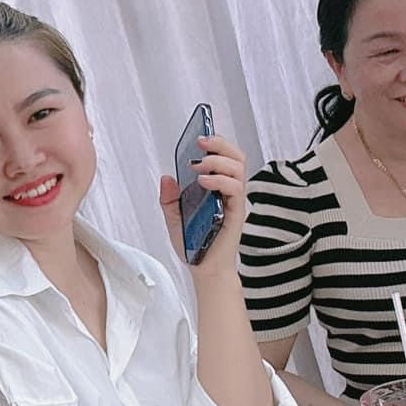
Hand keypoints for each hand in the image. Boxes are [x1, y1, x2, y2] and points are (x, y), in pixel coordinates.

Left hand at [159, 132, 249, 272]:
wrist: (203, 269)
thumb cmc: (194, 244)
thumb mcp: (174, 217)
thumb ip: (169, 198)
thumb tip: (166, 177)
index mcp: (217, 187)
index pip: (224, 157)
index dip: (215, 143)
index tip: (198, 137)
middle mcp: (229, 190)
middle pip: (236, 156)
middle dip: (219, 144)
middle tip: (200, 142)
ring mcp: (234, 200)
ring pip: (238, 168)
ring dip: (218, 160)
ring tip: (198, 165)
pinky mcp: (236, 212)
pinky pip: (235, 189)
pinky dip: (220, 180)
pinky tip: (203, 182)